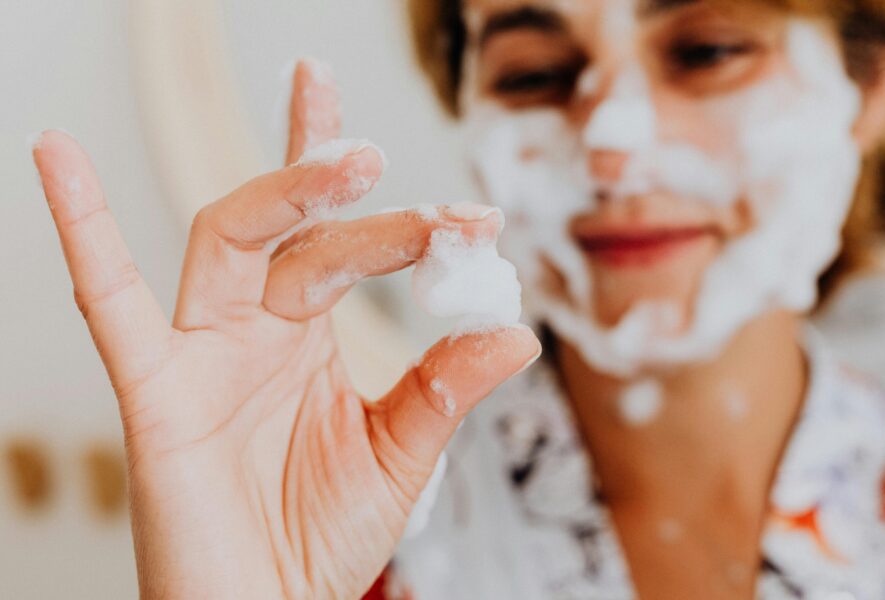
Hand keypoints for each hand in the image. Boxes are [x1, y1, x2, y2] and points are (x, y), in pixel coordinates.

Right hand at [32, 60, 539, 598]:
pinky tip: (58, 157)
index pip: (335, 237)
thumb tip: (517, 330)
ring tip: (347, 158)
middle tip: (388, 159)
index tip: (470, 212)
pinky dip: (80, 229)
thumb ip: (445, 387)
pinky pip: (110, 307)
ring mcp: (202, 353)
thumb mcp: (400, 454)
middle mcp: (252, 329)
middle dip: (335, 182)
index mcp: (305, 337)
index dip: (385, 205)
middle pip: (289, 226)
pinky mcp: (157, 394)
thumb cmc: (319, 538)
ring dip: (282, 190)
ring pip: (227, 239)